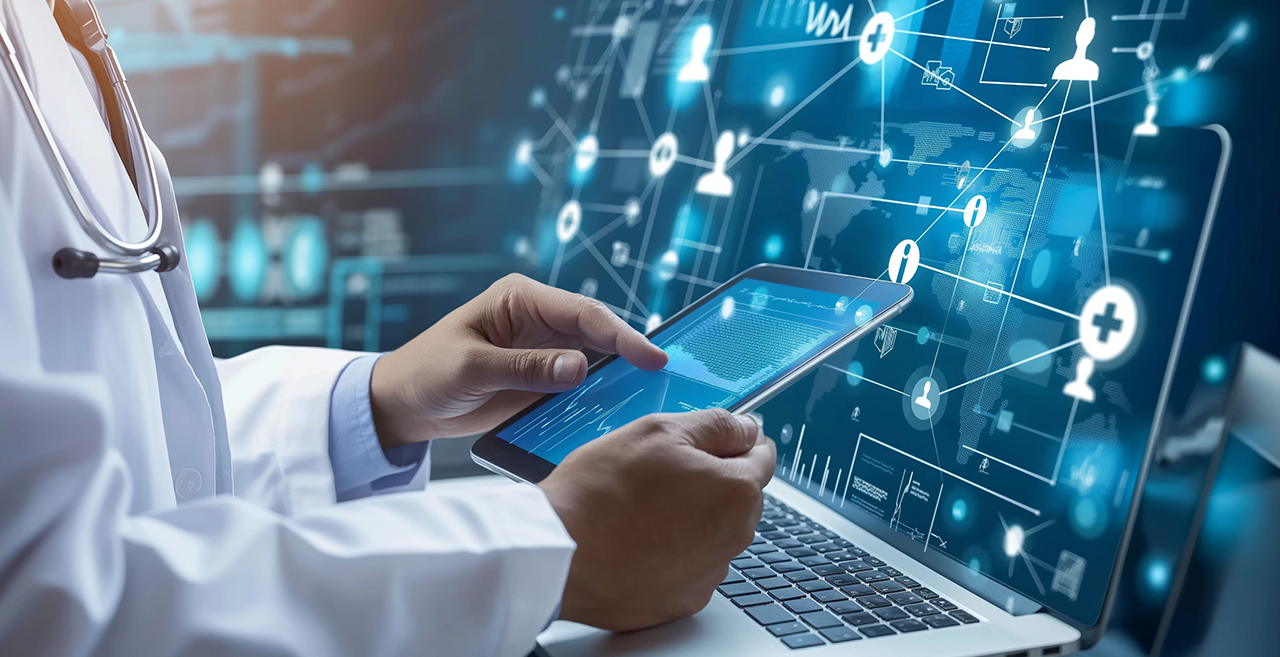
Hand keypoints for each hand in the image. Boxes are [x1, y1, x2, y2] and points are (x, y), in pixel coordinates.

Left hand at [369, 274, 667, 448]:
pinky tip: (619, 411)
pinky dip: (599, 397)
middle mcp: (539, 319)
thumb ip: (527, 368)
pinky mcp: (543, 378)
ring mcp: (543, 349)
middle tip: (666, 377)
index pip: (583, 312)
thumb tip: (580, 368)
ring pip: (596, 359)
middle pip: (598, 332)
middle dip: (631, 352)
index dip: (621, 334)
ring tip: (652, 395)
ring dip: (619, 376)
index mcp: (522, 299)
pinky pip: (580, 385)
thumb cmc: (426, 372)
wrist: (402, 404)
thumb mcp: (473, 368)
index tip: (651, 358)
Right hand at [539, 409, 776, 631]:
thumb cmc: (601, 490)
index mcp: (736, 491)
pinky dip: (673, 552)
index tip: (715, 441)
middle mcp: (734, 537)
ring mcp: (709, 573)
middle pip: (739, 497)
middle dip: (712, 480)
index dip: (735, 441)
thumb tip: (748, 428)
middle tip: (662, 471)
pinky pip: (690, 566)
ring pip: (714, 532)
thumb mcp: (659, 430)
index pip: (761, 456)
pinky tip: (638, 539)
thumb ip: (715, 426)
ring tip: (642, 507)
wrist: (558, 553)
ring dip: (693, 517)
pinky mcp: (683, 600)